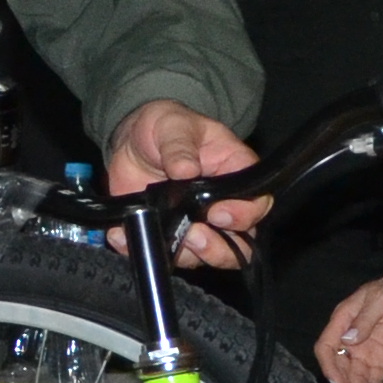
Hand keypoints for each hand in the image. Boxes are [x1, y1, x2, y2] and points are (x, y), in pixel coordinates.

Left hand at [105, 98, 263, 267]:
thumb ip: (180, 147)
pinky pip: (164, 256)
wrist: (133, 141)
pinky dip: (146, 251)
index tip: (217, 214)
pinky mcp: (171, 235)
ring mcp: (198, 224)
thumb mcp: (174, 125)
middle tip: (194, 235)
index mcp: (235, 174)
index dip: (243, 216)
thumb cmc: (166, 127)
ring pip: (206, 257)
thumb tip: (185, 170)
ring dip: (187, 254)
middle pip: (239, 244)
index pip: (257, 204)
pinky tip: (124, 237)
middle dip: (217, 249)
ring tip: (162, 234)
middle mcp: (222, 206)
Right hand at [315, 268, 382, 382]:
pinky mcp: (379, 361)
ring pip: (356, 377)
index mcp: (342, 323)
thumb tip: (348, 340)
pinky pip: (373, 379)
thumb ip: (364, 320)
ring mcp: (364, 353)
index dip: (329, 366)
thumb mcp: (379, 301)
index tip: (338, 382)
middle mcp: (349, 341)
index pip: (326, 348)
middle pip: (340, 368)